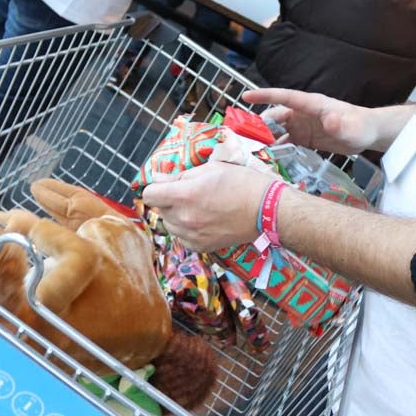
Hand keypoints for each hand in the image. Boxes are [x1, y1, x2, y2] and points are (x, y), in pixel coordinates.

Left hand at [140, 161, 273, 251]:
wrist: (266, 209)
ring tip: (198, 208)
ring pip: (170, 225)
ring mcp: (192, 235)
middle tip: (191, 194)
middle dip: (170, 200)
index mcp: (185, 195)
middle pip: (160, 210)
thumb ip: (180, 175)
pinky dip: (187, 230)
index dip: (156, 187)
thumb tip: (157, 177)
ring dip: (177, 216)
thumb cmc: (241, 183)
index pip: (150, 194)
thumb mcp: (211, 169)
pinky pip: (182, 238)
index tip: (166, 185)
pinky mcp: (202, 247)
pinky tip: (203, 221)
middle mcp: (185, 218)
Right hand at [242, 88, 379, 152]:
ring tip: (254, 152)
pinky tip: (270, 160)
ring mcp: (303, 126)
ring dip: (267, 140)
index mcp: (311, 104)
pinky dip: (277, 150)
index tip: (246, 96)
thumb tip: (331, 120)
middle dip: (260, 125)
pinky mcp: (305, 139)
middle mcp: (303, 113)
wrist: (368, 134)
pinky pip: (286, 143)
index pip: (284, 97)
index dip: (265, 96)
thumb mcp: (351, 127)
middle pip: (276, 117)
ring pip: (278, 131)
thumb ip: (340, 124)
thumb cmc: (360, 126)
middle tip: (246, 140)